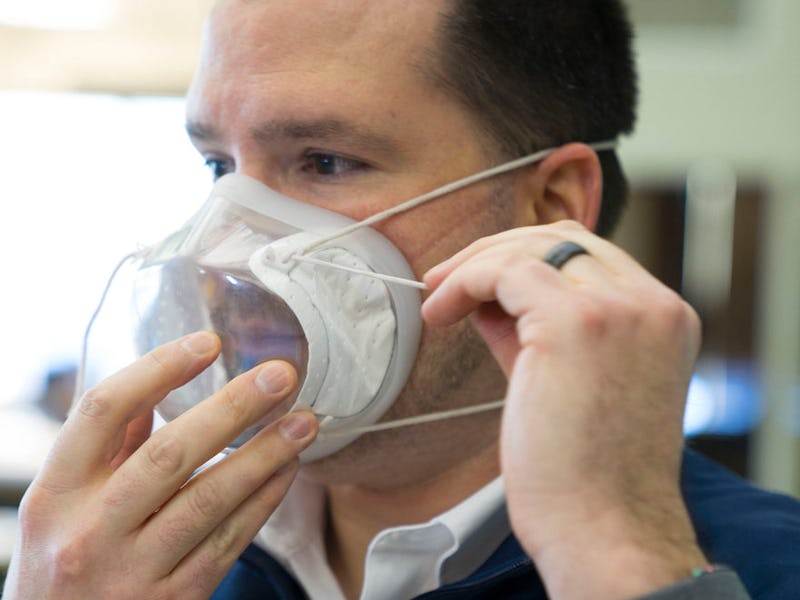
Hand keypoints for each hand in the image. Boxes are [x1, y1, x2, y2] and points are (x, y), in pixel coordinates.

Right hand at [2, 331, 317, 599]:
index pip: (104, 410)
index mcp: (56, 493)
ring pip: (210, 499)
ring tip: (304, 422)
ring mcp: (133, 570)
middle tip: (280, 376)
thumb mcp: (62, 506)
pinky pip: (229, 542)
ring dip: (265, 454)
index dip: (160, 368)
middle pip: (170, 453)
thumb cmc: (62, 564)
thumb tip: (154, 391)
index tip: (209, 343)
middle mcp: (90, 531)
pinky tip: (288, 470)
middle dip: (233, 408)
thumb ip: (106, 450)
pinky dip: (263, 501)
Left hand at [423, 221, 705, 598]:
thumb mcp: (567, 381)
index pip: (589, 255)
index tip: (478, 284)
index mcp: (663, 318)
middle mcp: (651, 305)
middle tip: (446, 281)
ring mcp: (619, 310)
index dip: (525, 259)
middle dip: (495, 252)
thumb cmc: (584, 474)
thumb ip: (534, 331)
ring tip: (436, 300)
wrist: (603, 532)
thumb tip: (486, 298)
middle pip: (562, 239)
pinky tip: (440, 311)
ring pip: (530, 248)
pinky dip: (466, 281)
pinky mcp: (575, 323)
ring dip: (473, 265)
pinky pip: (505, 272)